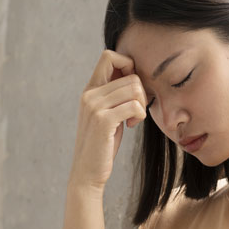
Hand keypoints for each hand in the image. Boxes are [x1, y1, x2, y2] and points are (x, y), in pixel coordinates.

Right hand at [69, 50, 147, 189]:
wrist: (87, 172)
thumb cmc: (102, 144)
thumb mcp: (107, 114)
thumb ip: (114, 95)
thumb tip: (134, 74)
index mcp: (90, 89)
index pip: (109, 55)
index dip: (128, 65)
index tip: (132, 89)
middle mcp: (89, 94)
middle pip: (130, 74)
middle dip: (141, 92)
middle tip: (136, 110)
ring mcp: (94, 106)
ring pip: (135, 87)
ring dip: (141, 103)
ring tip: (133, 118)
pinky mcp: (103, 120)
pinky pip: (134, 105)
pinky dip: (140, 115)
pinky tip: (131, 125)